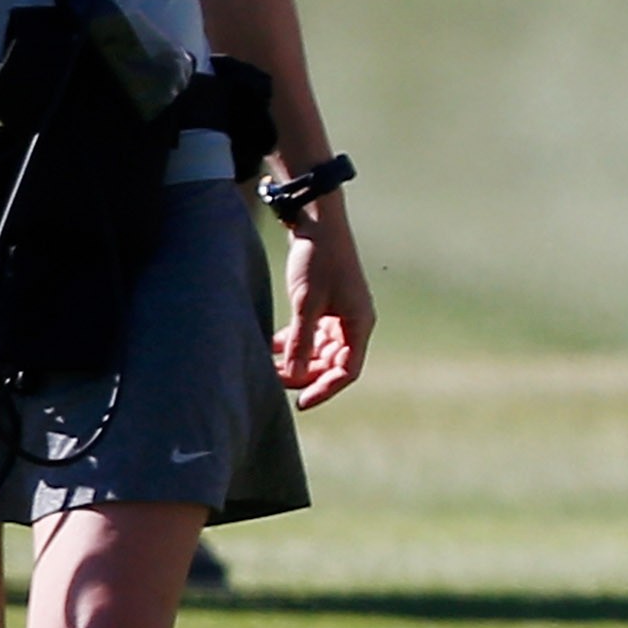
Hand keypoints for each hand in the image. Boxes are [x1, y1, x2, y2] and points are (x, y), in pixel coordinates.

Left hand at [269, 191, 373, 407]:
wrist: (317, 223)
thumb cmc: (318, 261)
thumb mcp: (306, 304)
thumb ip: (301, 341)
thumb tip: (294, 375)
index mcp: (359, 324)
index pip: (347, 371)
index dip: (325, 389)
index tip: (300, 403)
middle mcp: (353, 323)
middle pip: (332, 364)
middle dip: (306, 375)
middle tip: (274, 381)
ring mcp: (339, 315)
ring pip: (319, 352)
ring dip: (297, 361)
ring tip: (268, 367)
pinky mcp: (324, 305)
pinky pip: (309, 336)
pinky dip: (292, 343)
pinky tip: (268, 348)